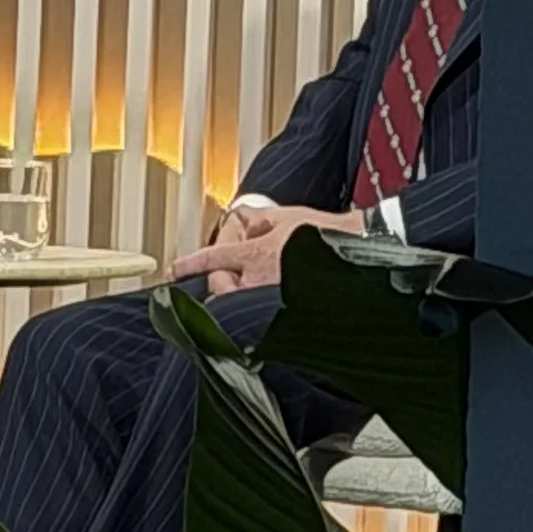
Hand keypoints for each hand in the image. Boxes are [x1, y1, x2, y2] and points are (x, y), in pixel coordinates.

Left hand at [168, 202, 361, 298]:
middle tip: (224, 273)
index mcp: (256, 255)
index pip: (213, 259)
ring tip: (249, 284)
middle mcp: (260, 281)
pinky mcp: (287, 312)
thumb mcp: (286, 217)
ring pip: (240, 305)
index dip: (190, 264)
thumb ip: (260, 219)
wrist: (357, 251)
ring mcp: (273, 300)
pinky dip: (258, 306)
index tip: (175, 270)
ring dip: (238, 295)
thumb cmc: (325, 233)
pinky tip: (269, 297)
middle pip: (221, 291)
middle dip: (218, 282)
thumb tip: (247, 221)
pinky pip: (262, 314)